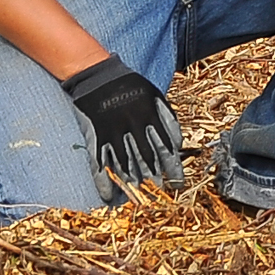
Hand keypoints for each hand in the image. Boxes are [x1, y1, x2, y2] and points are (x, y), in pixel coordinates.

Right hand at [61, 57, 183, 199]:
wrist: (99, 76)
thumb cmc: (131, 87)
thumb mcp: (155, 96)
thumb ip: (168, 119)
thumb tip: (178, 144)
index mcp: (149, 117)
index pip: (165, 149)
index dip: (173, 168)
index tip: (178, 182)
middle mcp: (132, 128)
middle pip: (147, 161)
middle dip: (155, 179)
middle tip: (160, 193)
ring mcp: (112, 135)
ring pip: (125, 166)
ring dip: (133, 184)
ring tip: (141, 198)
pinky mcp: (95, 139)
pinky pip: (99, 164)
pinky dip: (104, 181)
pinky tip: (108, 196)